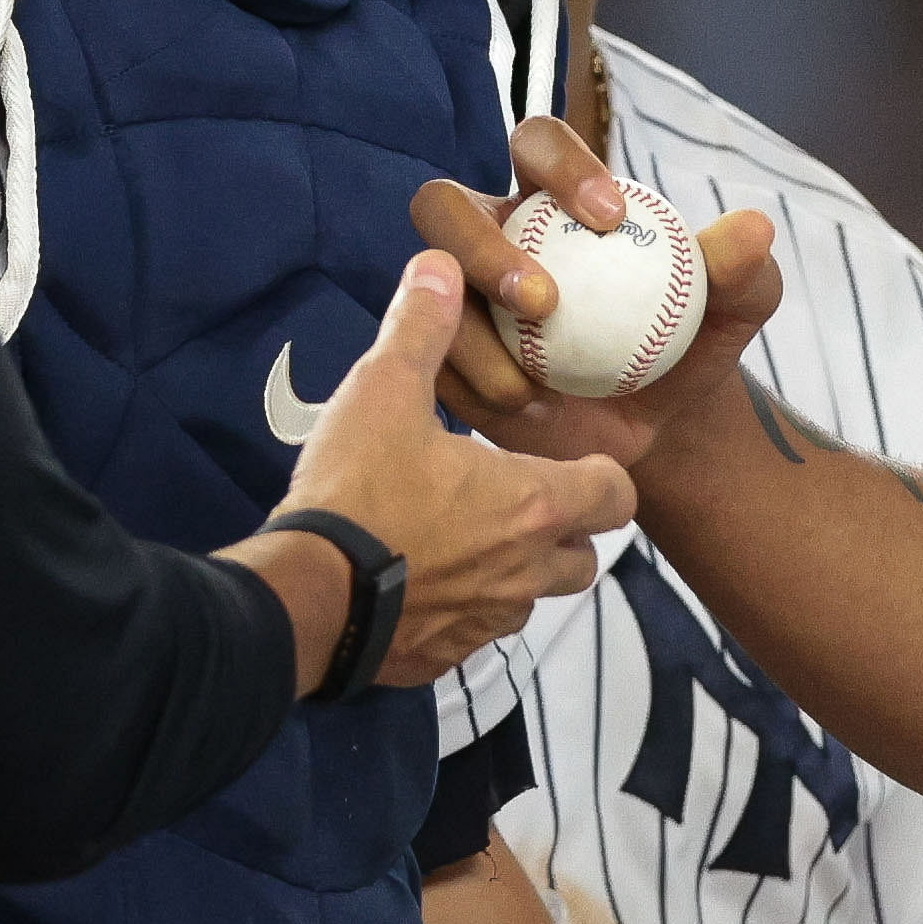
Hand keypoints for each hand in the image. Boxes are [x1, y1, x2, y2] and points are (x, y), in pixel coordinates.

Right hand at [274, 255, 632, 687]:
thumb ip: (420, 329)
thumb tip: (439, 267)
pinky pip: (475, 633)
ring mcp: (487, 621)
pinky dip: (463, 609)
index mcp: (533, 505)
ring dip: (516, 573)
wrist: (306, 599)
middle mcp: (526, 571)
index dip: (602, 476)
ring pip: (530, 599)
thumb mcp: (383, 394)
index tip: (572, 460)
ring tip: (468, 538)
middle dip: (566, 531)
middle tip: (520, 499)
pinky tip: (422, 582)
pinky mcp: (444, 656)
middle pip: (583, 557)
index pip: (616, 495)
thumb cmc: (359, 494)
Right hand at [408, 113, 785, 458]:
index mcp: (552, 196)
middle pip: (444, 205)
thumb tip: (752, 230)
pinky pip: (430, 360)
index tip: (612, 217)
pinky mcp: (437, 355)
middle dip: (482, 243)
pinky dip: (474, 386)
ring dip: (472, 334)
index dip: (564, 166)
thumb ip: (741, 271)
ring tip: (531, 382)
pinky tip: (526, 411)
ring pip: (426, 290)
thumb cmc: (684, 346)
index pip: (538, 145)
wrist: (653, 427)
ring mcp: (452, 296)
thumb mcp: (728, 312)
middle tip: (544, 300)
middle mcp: (490, 234)